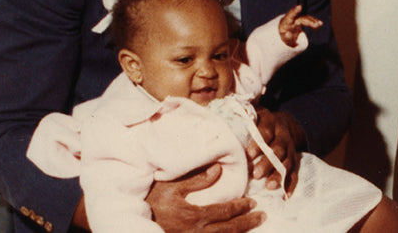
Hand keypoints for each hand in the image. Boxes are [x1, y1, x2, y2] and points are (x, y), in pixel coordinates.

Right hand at [146, 164, 265, 232]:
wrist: (135, 221)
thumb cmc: (153, 201)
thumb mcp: (172, 186)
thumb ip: (197, 179)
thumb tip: (219, 170)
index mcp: (194, 216)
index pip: (225, 212)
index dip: (241, 207)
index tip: (253, 202)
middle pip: (229, 230)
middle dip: (248, 223)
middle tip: (262, 216)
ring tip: (254, 227)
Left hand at [247, 107, 304, 192]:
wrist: (283, 123)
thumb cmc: (259, 122)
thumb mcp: (253, 115)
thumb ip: (242, 119)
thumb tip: (221, 122)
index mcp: (271, 123)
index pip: (266, 133)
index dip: (258, 144)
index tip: (249, 155)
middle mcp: (283, 136)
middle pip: (278, 149)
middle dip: (268, 162)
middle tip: (256, 174)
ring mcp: (290, 149)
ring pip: (287, 162)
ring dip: (279, 175)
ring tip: (269, 186)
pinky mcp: (294, 160)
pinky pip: (295, 173)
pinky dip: (291, 184)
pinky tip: (285, 195)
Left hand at [278, 4, 321, 46]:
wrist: (285, 30)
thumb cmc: (283, 34)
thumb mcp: (284, 38)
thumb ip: (286, 37)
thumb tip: (288, 34)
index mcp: (286, 21)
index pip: (290, 15)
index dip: (295, 11)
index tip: (299, 6)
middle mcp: (293, 18)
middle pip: (302, 18)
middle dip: (309, 21)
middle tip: (316, 25)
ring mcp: (298, 18)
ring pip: (307, 18)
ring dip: (313, 21)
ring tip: (319, 24)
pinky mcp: (303, 20)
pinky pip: (309, 20)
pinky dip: (314, 22)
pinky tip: (320, 23)